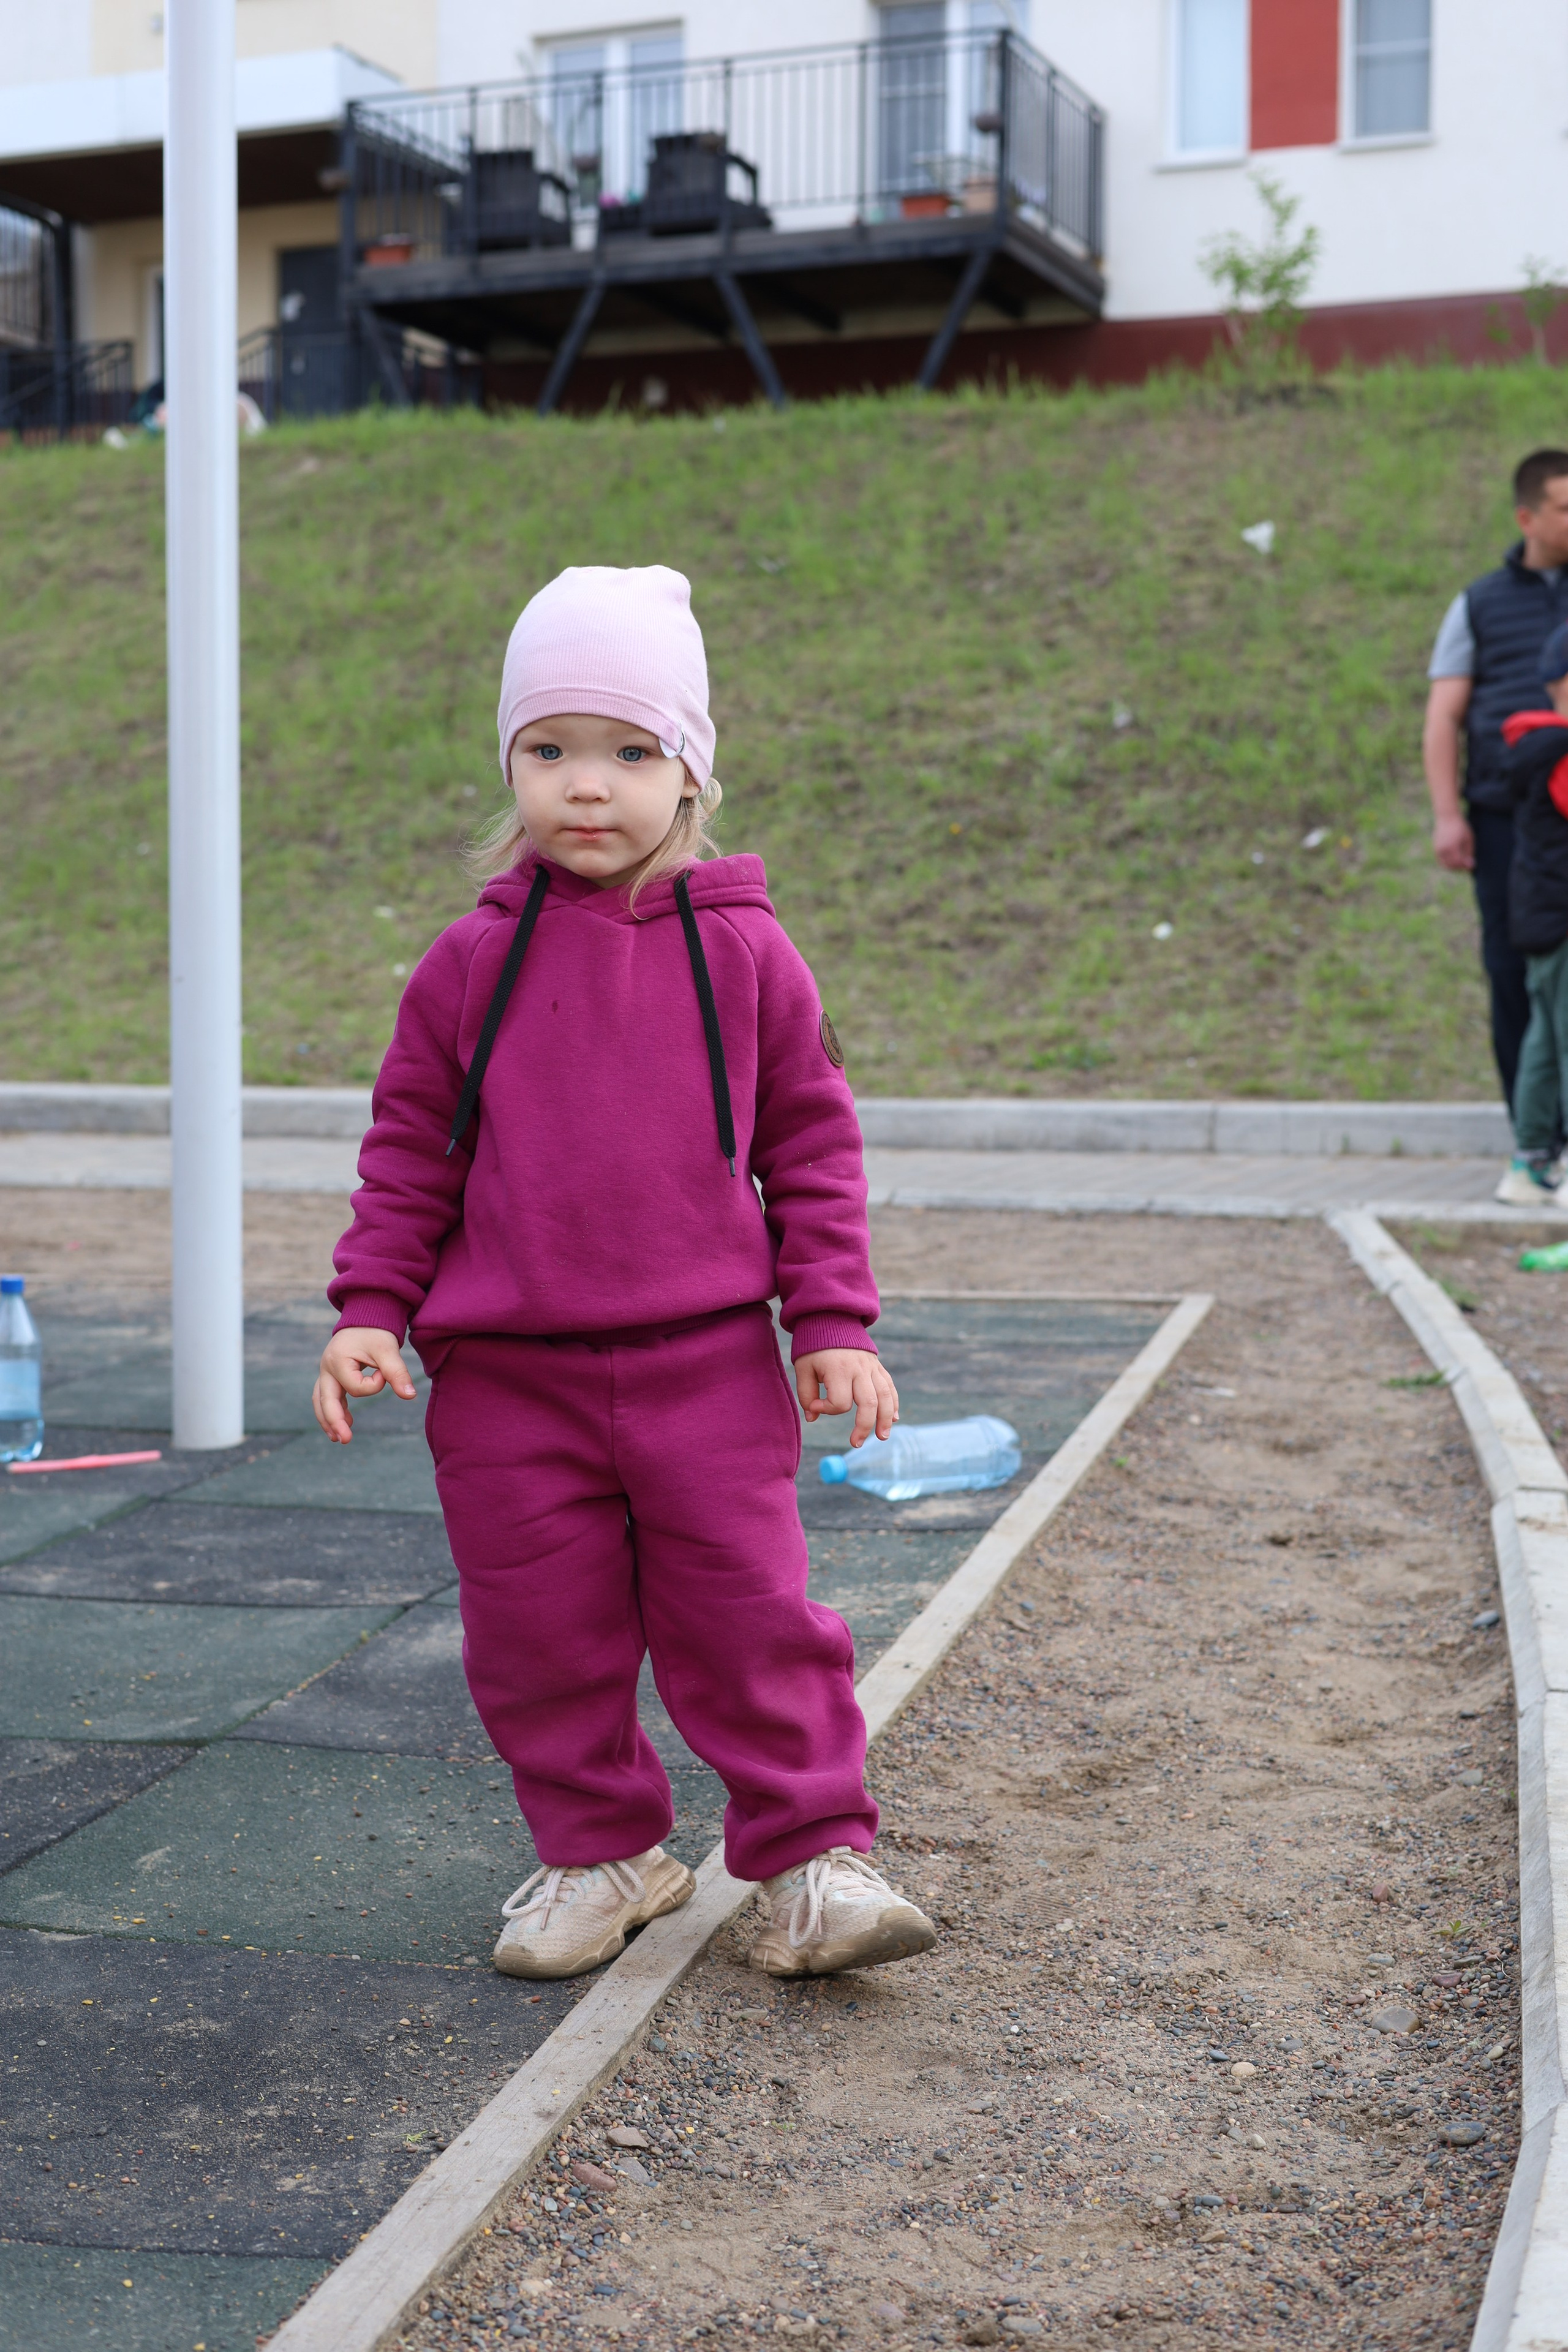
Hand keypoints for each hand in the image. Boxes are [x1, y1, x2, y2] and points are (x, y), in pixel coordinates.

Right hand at [313, 1326, 416, 1443]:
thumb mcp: (388, 1349)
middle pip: (325, 1399)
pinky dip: (333, 1410)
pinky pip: (327, 1396)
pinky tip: (345, 1422)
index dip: (375, 1385)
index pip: (355, 1387)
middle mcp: (326, 1367)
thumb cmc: (376, 1332)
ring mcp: (326, 1372)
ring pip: (321, 1400)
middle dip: (334, 1421)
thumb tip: (410, 1395)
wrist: (366, 1317)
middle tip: (345, 1439)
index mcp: (337, 1360)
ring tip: (338, 1438)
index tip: (384, 1372)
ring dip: (328, 1419)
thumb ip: (397, 1372)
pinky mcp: (332, 1375)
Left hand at [794, 1348, 898, 1448]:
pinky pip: (889, 1387)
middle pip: (869, 1404)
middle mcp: (859, 1369)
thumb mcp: (803, 1367)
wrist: (831, 1318)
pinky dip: (894, 1404)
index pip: (840, 1402)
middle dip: (864, 1427)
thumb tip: (813, 1417)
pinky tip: (894, 1419)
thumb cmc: (813, 1346)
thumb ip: (806, 1394)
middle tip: (856, 1443)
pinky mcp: (877, 1366)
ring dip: (886, 1419)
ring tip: (882, 1437)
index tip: (815, 1404)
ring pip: (885, 1397)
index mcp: (839, 1370)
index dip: (827, 1409)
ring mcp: (871, 1367)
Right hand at [1433, 811, 1474, 871]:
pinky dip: (1447, 863)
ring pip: (1445, 865)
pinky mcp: (1435, 849)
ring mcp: (1437, 849)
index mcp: (1452, 847)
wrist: (1447, 817)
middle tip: (1467, 866)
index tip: (1472, 865)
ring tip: (1462, 863)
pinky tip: (1455, 860)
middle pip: (1451, 866)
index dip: (1466, 866)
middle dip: (1460, 868)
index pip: (1458, 862)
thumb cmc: (1461, 827)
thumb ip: (1469, 853)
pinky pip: (1441, 860)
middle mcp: (1443, 849)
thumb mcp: (1468, 839)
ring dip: (1453, 867)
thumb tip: (1471, 865)